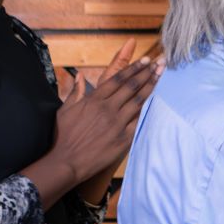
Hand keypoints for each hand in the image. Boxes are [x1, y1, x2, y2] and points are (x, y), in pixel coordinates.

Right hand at [51, 48, 158, 181]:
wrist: (66, 162)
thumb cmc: (63, 137)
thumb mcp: (64, 111)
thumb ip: (75, 92)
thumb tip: (79, 76)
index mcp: (94, 100)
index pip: (118, 79)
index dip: (134, 68)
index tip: (145, 60)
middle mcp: (107, 108)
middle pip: (132, 86)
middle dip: (148, 72)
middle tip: (160, 62)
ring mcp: (117, 123)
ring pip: (139, 101)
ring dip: (151, 87)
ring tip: (161, 76)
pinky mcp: (123, 138)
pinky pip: (139, 121)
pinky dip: (148, 110)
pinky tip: (157, 101)